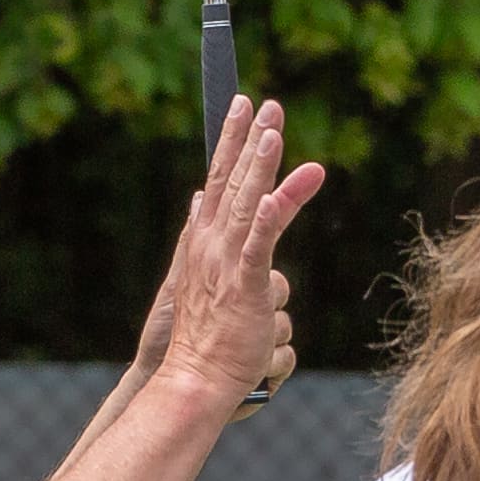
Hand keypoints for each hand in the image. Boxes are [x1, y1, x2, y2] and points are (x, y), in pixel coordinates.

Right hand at [141, 93, 324, 410]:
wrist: (195, 378)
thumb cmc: (207, 336)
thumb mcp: (202, 277)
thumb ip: (204, 235)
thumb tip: (201, 199)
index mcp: (205, 241)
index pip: (219, 180)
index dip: (231, 141)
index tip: (241, 106)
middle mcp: (212, 245)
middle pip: (233, 182)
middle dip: (247, 139)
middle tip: (264, 102)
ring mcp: (227, 263)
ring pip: (248, 204)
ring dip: (260, 166)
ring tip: (273, 131)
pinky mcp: (244, 284)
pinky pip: (261, 242)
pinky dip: (272, 215)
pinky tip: (283, 192)